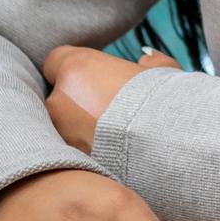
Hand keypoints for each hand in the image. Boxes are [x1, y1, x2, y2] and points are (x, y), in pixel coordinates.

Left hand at [42, 44, 181, 153]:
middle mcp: (60, 98)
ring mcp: (61, 133)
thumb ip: (150, 63)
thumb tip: (147, 60)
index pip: (55, 60)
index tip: (90, 76)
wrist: (165, 147)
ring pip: (65, 125)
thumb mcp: (162, 72)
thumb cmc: (161, 102)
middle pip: (60, 95)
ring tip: (114, 134)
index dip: (72, 68)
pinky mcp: (69, 160)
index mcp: (77, 68)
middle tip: (109, 107)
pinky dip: (88, 149)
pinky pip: (74, 149)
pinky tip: (113, 153)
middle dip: (78, 101)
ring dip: (82, 128)